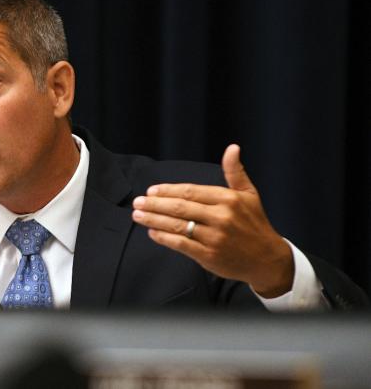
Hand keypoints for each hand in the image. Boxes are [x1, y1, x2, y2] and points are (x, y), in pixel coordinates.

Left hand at [131, 145, 293, 297]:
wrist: (268, 259)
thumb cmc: (255, 223)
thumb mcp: (248, 194)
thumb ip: (235, 171)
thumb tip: (232, 147)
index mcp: (228, 199)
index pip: (190, 192)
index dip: (168, 191)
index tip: (151, 191)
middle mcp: (221, 217)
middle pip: (180, 208)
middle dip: (155, 204)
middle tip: (137, 202)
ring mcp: (215, 237)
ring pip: (177, 225)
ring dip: (154, 220)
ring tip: (138, 215)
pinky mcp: (210, 256)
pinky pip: (182, 244)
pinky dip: (164, 238)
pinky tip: (152, 232)